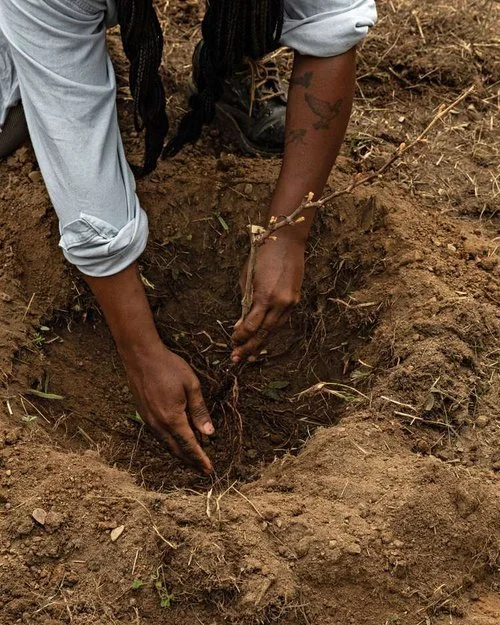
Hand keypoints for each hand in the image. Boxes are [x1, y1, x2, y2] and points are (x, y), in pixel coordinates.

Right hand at [121, 342, 213, 473]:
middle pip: (177, 450)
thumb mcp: (191, 385)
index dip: (200, 458)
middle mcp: (158, 424)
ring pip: (166, 444)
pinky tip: (177, 442)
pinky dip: (170, 443)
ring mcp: (149, 420)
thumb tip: (209, 433)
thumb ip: (199, 411)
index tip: (209, 469)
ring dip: (180, 454)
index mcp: (172, 418)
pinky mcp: (144, 415)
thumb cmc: (168, 367)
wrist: (140, 356)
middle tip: (203, 470)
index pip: (189, 444)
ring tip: (193, 460)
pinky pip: (159, 436)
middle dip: (191, 461)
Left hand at [232, 235, 304, 361]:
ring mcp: (289, 303)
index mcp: (264, 296)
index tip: (232, 341)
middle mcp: (279, 303)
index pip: (250, 326)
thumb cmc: (261, 256)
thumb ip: (245, 302)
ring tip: (250, 356)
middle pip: (263, 333)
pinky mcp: (295, 301)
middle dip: (249, 348)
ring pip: (274, 330)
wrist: (287, 242)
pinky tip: (263, 338)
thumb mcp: (247, 278)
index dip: (240, 336)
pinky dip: (271, 330)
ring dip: (261, 343)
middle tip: (236, 359)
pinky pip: (281, 321)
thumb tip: (240, 323)